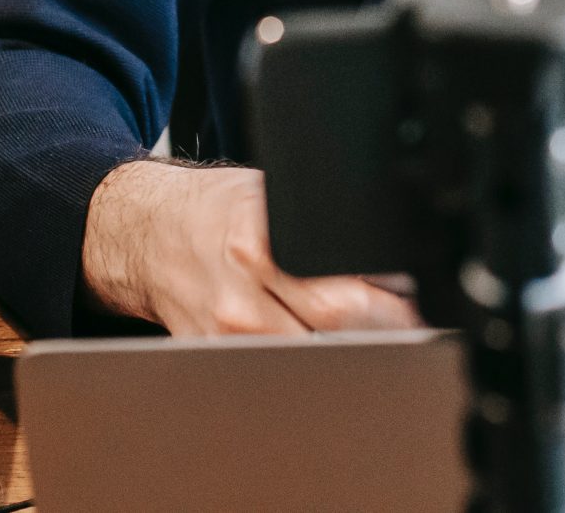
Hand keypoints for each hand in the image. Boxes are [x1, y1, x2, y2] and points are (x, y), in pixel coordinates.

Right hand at [79, 159, 421, 335]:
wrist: (148, 233)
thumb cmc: (216, 209)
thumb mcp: (271, 194)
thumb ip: (322, 221)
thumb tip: (395, 246)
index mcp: (260, 245)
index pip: (343, 291)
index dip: (390, 303)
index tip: (415, 305)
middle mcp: (240, 295)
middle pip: (333, 331)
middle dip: (381, 331)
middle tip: (409, 324)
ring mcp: (226, 335)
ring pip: (309, 357)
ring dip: (348, 349)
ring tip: (370, 334)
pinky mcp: (214, 359)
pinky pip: (275, 370)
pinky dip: (306, 361)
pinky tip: (318, 343)